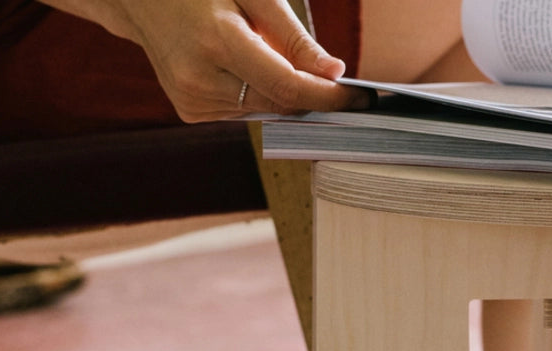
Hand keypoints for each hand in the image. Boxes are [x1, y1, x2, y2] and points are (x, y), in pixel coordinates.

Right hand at [42, 0, 368, 119]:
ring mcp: (193, 101)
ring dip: (277, 90)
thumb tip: (332, 73)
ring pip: (264, 110)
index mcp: (217, 41)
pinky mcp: (191, 112)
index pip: (288, 88)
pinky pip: (243, 112)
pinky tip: (237, 67)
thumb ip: (293, 37)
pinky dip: (254, 94)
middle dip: (308, 91)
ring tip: (257, 52)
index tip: (360, 97)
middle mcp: (201, 79)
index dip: (328, 96)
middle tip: (324, 72)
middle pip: (279, 103)